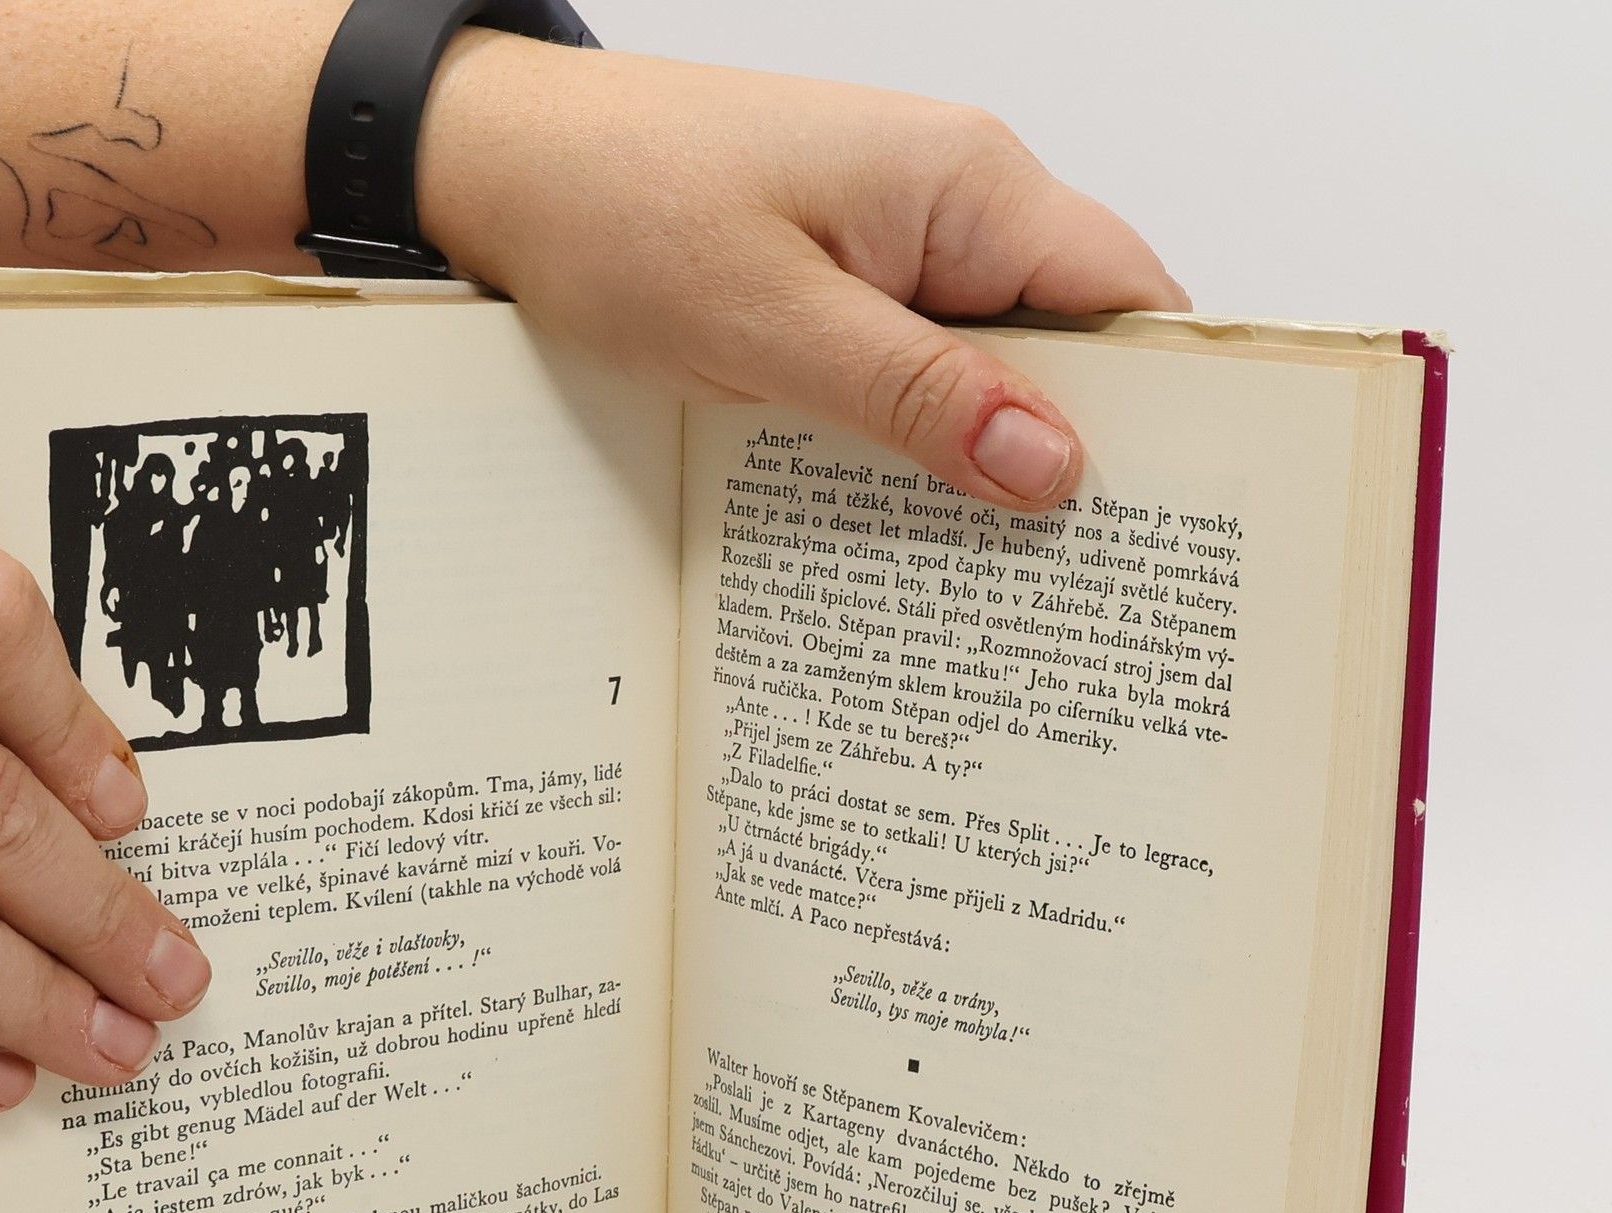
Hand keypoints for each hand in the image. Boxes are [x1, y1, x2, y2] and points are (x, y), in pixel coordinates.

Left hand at [423, 39, 1187, 508]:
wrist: (504, 167)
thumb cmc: (620, 210)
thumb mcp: (769, 323)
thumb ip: (914, 393)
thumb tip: (1052, 465)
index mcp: (968, 186)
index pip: (1126, 299)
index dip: (1164, 412)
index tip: (1161, 528)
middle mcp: (953, 204)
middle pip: (1070, 343)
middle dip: (1074, 456)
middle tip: (1070, 589)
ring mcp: (898, 243)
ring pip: (991, 367)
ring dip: (987, 458)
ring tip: (991, 577)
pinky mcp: (846, 281)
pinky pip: (919, 367)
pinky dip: (920, 439)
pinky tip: (904, 517)